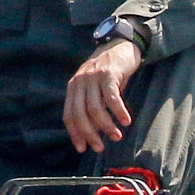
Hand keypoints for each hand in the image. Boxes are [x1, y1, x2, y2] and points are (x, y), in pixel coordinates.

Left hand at [63, 37, 141, 153]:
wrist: (120, 45)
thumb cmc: (108, 73)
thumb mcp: (94, 88)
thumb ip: (91, 105)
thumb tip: (94, 133)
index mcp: (73, 88)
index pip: (69, 115)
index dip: (75, 133)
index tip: (83, 148)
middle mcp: (79, 82)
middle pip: (80, 115)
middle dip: (90, 134)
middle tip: (100, 147)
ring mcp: (92, 78)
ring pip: (95, 109)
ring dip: (106, 126)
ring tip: (117, 136)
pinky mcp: (108, 74)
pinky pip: (111, 98)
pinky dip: (118, 112)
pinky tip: (126, 121)